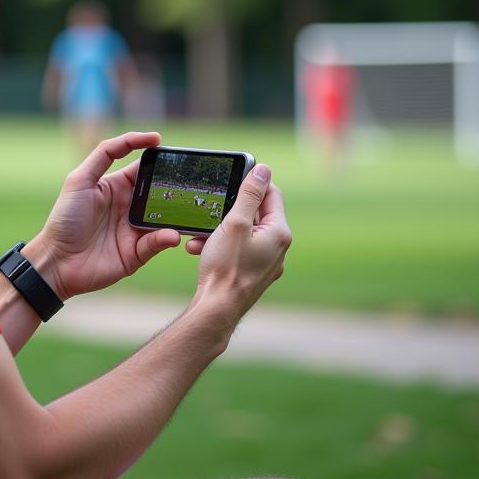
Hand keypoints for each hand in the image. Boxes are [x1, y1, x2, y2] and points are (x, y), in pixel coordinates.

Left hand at [23, 132, 182, 298]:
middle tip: (189, 182)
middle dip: (174, 186)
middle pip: (160, 192)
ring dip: (176, 214)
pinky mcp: (137, 253)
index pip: (143, 167)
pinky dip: (166, 238)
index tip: (164, 145)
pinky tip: (170, 234)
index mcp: (116, 186)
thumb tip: (135, 139)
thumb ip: (104, 154)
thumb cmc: (65, 218)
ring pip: (164, 218)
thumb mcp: (80, 179)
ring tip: (186, 208)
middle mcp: (129, 206)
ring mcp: (134, 229)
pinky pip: (157, 242)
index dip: (156, 157)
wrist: (57, 260)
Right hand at [187, 164, 291, 335]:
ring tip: (198, 234)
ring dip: (219, 230)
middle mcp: (278, 248)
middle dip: (228, 210)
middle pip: (255, 215)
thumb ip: (249, 195)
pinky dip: (220, 246)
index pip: (271, 195)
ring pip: (242, 234)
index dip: (252, 183)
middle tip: (210, 208)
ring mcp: (266, 263)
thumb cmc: (226, 266)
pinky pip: (237, 251)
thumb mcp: (235, 223)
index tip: (232, 178)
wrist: (216, 309)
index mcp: (279, 233)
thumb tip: (263, 170)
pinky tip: (199, 249)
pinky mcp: (252, 275)